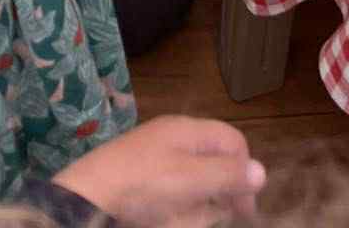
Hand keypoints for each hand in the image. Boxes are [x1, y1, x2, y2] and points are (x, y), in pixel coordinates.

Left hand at [54, 117, 265, 227]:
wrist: (87, 201)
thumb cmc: (143, 186)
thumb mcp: (190, 180)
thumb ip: (226, 175)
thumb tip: (262, 172)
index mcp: (187, 130)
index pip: (232, 141)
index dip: (245, 172)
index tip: (246, 209)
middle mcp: (172, 139)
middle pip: (213, 161)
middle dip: (222, 190)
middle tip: (220, 217)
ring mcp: (154, 159)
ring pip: (194, 180)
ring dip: (200, 203)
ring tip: (190, 219)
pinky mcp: (139, 181)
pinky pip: (171, 192)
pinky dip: (179, 209)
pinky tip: (171, 219)